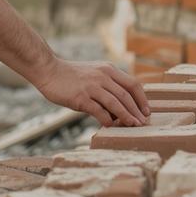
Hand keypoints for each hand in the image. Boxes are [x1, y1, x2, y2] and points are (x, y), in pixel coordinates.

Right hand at [35, 60, 150, 126]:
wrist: (49, 71)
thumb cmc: (71, 76)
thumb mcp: (94, 73)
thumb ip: (107, 85)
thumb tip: (120, 106)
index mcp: (108, 70)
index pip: (133, 84)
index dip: (142, 99)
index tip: (146, 111)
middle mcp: (102, 76)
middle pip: (126, 95)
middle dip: (137, 111)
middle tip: (142, 123)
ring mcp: (92, 87)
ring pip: (116, 103)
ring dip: (126, 116)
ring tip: (133, 126)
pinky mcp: (81, 97)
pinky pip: (99, 111)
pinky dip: (107, 120)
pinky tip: (110, 126)